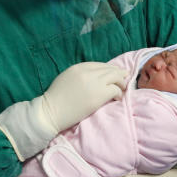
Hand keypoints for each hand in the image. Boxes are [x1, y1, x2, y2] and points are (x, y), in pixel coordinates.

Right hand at [0, 61, 126, 159]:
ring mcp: (94, 83)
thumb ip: (80, 74)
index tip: (115, 73)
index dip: (109, 68)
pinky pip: (115, 90)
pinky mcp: (99, 95)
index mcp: (79, 67)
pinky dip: (118, 93)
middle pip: (110, 69)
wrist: (51, 112)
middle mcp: (88, 72)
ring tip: (122, 88)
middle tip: (125, 78)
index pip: (100, 64)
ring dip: (121, 82)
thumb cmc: (56, 99)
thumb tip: (96, 77)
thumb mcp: (66, 78)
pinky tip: (117, 98)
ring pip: (116, 77)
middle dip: (119, 73)